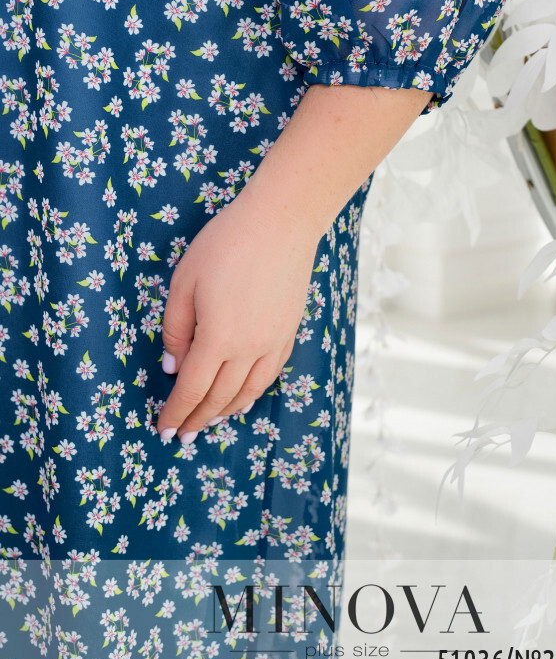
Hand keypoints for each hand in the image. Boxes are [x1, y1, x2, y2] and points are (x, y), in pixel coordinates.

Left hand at [156, 183, 320, 444]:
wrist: (281, 222)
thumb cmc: (225, 244)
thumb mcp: (184, 281)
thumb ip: (176, 329)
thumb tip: (173, 367)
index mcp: (218, 337)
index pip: (192, 389)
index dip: (176, 412)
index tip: (164, 429)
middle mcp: (249, 348)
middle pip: (220, 396)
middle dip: (198, 419)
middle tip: (182, 436)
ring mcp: (274, 342)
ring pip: (249, 391)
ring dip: (226, 411)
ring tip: (209, 422)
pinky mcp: (289, 331)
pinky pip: (270, 374)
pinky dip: (253, 392)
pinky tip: (243, 396)